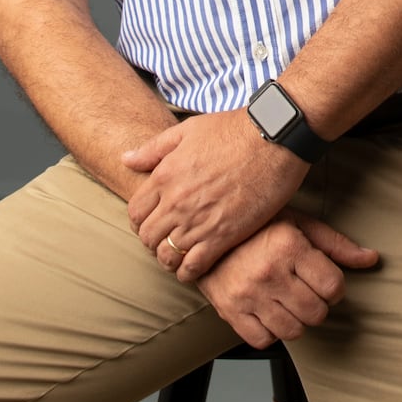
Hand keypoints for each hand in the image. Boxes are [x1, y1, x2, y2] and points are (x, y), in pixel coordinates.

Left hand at [124, 110, 307, 279]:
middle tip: (167, 238)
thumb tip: (126, 159)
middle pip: (147, 237)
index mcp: (165, 175)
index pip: (135, 212)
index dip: (141, 219)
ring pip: (167, 256)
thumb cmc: (234, 129)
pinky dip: (188, 271)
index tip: (154, 220)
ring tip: (180, 254)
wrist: (275, 138)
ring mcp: (198, 221)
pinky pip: (193, 267)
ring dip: (169, 258)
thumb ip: (154, 148)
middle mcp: (176, 202)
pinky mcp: (223, 236)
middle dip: (153, 240)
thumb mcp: (188, 130)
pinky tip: (195, 266)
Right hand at [196, 209, 378, 345]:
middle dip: (319, 305)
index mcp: (289, 246)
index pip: (333, 287)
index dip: (335, 287)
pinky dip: (272, 331)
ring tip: (289, 301)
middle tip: (308, 291)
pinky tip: (270, 312)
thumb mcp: (299, 223)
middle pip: (316, 313)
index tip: (326, 281)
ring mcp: (249, 295)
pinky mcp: (231, 313)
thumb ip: (336, 244)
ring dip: (298, 320)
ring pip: (293, 331)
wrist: (204, 234)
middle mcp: (269, 273)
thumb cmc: (257, 226)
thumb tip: (372, 259)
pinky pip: (264, 340)